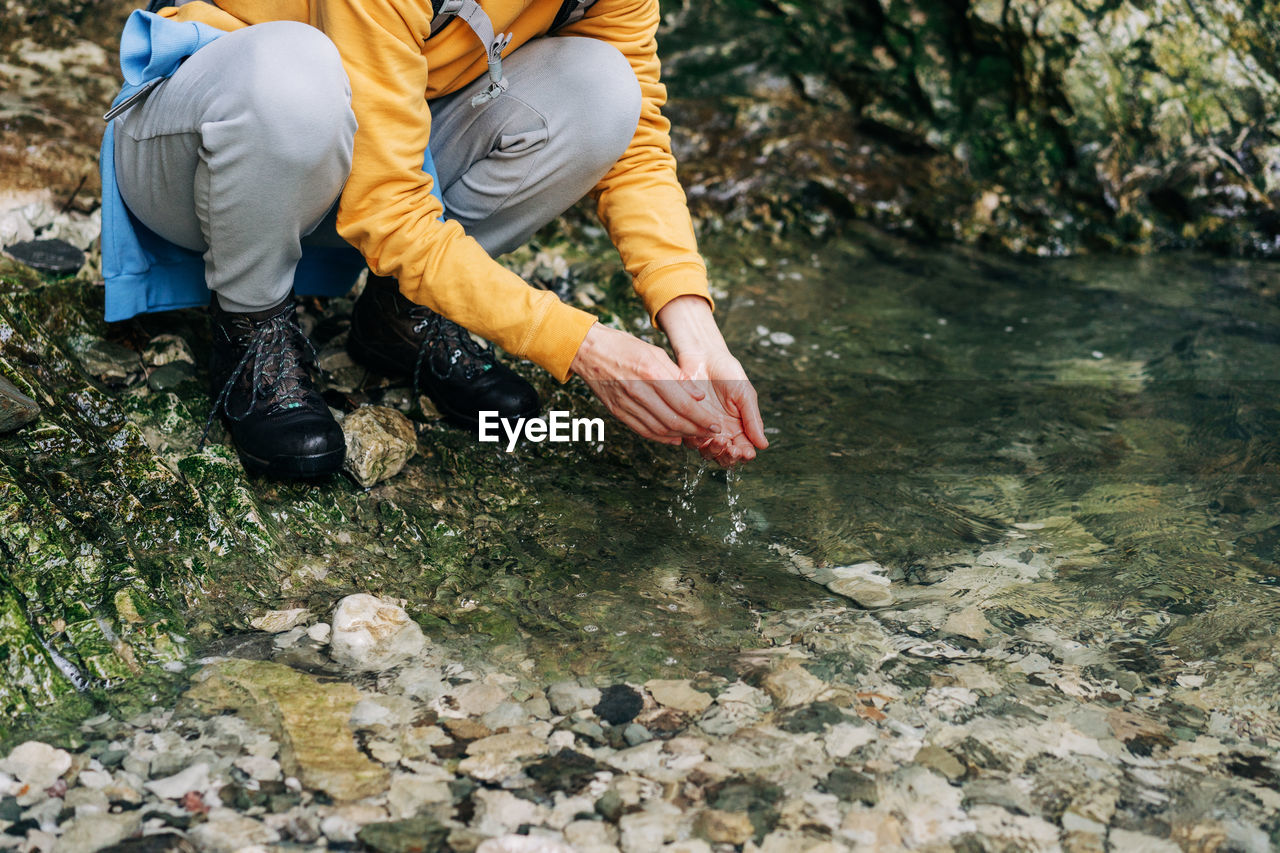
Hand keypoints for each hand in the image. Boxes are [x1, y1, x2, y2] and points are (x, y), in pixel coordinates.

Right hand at [569, 323, 726, 444]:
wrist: (588, 350)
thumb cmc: (623, 346)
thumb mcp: (654, 352)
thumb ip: (677, 375)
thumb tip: (698, 396)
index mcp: (651, 373)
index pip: (683, 404)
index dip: (702, 419)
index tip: (716, 425)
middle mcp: (638, 391)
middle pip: (673, 421)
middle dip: (696, 430)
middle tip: (710, 433)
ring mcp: (626, 404)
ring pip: (659, 429)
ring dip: (680, 436)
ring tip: (695, 435)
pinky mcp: (617, 412)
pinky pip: (642, 430)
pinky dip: (661, 437)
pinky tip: (673, 438)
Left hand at [656, 295, 767, 466]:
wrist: (703, 357)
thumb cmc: (728, 373)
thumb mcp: (745, 395)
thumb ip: (753, 420)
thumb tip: (764, 445)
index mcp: (739, 428)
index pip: (743, 450)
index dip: (744, 456)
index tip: (746, 452)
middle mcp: (722, 432)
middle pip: (725, 457)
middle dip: (728, 457)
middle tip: (731, 448)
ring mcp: (703, 429)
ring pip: (708, 453)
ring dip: (714, 451)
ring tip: (719, 440)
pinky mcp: (687, 423)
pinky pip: (690, 440)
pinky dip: (697, 441)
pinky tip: (702, 433)